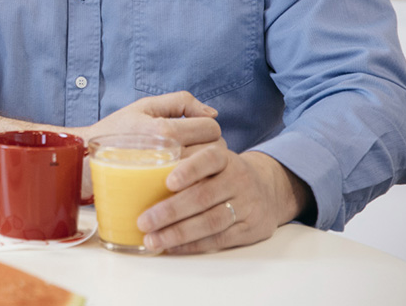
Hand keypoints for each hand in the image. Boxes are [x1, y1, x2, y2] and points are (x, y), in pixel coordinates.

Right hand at [74, 92, 220, 199]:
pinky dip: (197, 183)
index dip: (208, 127)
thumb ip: (180, 101)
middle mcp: (168, 153)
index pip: (211, 128)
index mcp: (165, 129)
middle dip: (211, 148)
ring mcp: (167, 177)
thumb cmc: (116, 131)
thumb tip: (212, 112)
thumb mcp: (144, 106)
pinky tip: (187, 180)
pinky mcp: (162, 192)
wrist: (86, 159)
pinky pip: (196, 188)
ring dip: (207, 167)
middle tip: (197, 148)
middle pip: (215, 151)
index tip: (197, 131)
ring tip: (192, 164)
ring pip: (209, 172)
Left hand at [136, 148, 306, 253]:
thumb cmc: (223, 174)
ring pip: (211, 221)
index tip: (167, 183)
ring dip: (178, 233)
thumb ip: (185, 163)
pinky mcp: (251, 228)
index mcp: (225, 158)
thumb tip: (136, 176)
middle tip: (143, 221)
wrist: (269, 189)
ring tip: (152, 239)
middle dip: (170, 211)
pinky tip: (172, 246)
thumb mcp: (212, 161)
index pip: (209, 160)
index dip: (188, 171)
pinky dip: (193, 245)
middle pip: (204, 196)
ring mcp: (247, 205)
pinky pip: (220, 239)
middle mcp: (238, 179)